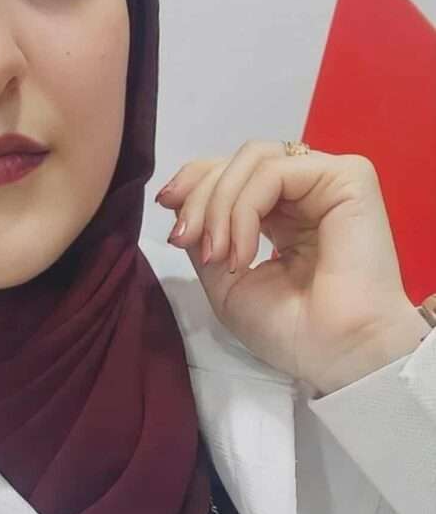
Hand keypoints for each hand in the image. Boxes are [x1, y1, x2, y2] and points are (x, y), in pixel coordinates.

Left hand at [155, 140, 428, 394]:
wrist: (338, 354)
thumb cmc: (290, 329)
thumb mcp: (225, 281)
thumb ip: (204, 234)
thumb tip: (177, 200)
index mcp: (283, 213)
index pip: (233, 173)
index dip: (195, 181)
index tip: (165, 205)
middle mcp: (305, 192)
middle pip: (236, 162)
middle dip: (199, 195)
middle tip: (185, 238)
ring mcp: (327, 181)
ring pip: (252, 159)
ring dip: (219, 204)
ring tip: (216, 254)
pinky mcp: (347, 178)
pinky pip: (274, 172)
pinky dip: (245, 208)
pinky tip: (244, 252)